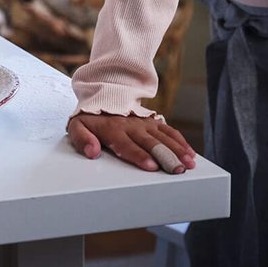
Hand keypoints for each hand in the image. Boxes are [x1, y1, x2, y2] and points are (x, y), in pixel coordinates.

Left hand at [66, 112, 196, 173]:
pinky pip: (169, 131)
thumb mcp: (77, 127)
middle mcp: (131, 126)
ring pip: (164, 137)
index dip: (139, 155)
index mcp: (113, 129)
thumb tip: (92, 151)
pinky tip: (190, 153)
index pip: (127, 145)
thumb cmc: (90, 119)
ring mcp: (144, 123)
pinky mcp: (153, 122)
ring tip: (189, 164)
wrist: (102, 97)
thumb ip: (82, 140)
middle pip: (150, 143)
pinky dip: (181, 141)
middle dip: (165, 156)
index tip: (151, 166)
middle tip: (177, 169)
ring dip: (177, 150)